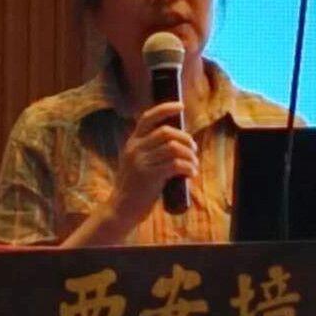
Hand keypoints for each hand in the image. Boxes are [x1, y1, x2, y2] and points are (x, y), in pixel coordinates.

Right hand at [110, 101, 197, 226]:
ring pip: (173, 148)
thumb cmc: (134, 186)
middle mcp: (135, 149)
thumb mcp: (136, 162)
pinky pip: (175, 165)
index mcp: (132, 143)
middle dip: (185, 138)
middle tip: (194, 149)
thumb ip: (149, 150)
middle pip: (166, 132)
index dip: (165, 108)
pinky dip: (188, 168)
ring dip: (189, 155)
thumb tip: (177, 140)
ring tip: (194, 164)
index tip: (181, 106)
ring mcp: (141, 162)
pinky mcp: (149, 176)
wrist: (121, 209)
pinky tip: (192, 173)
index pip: (148, 117)